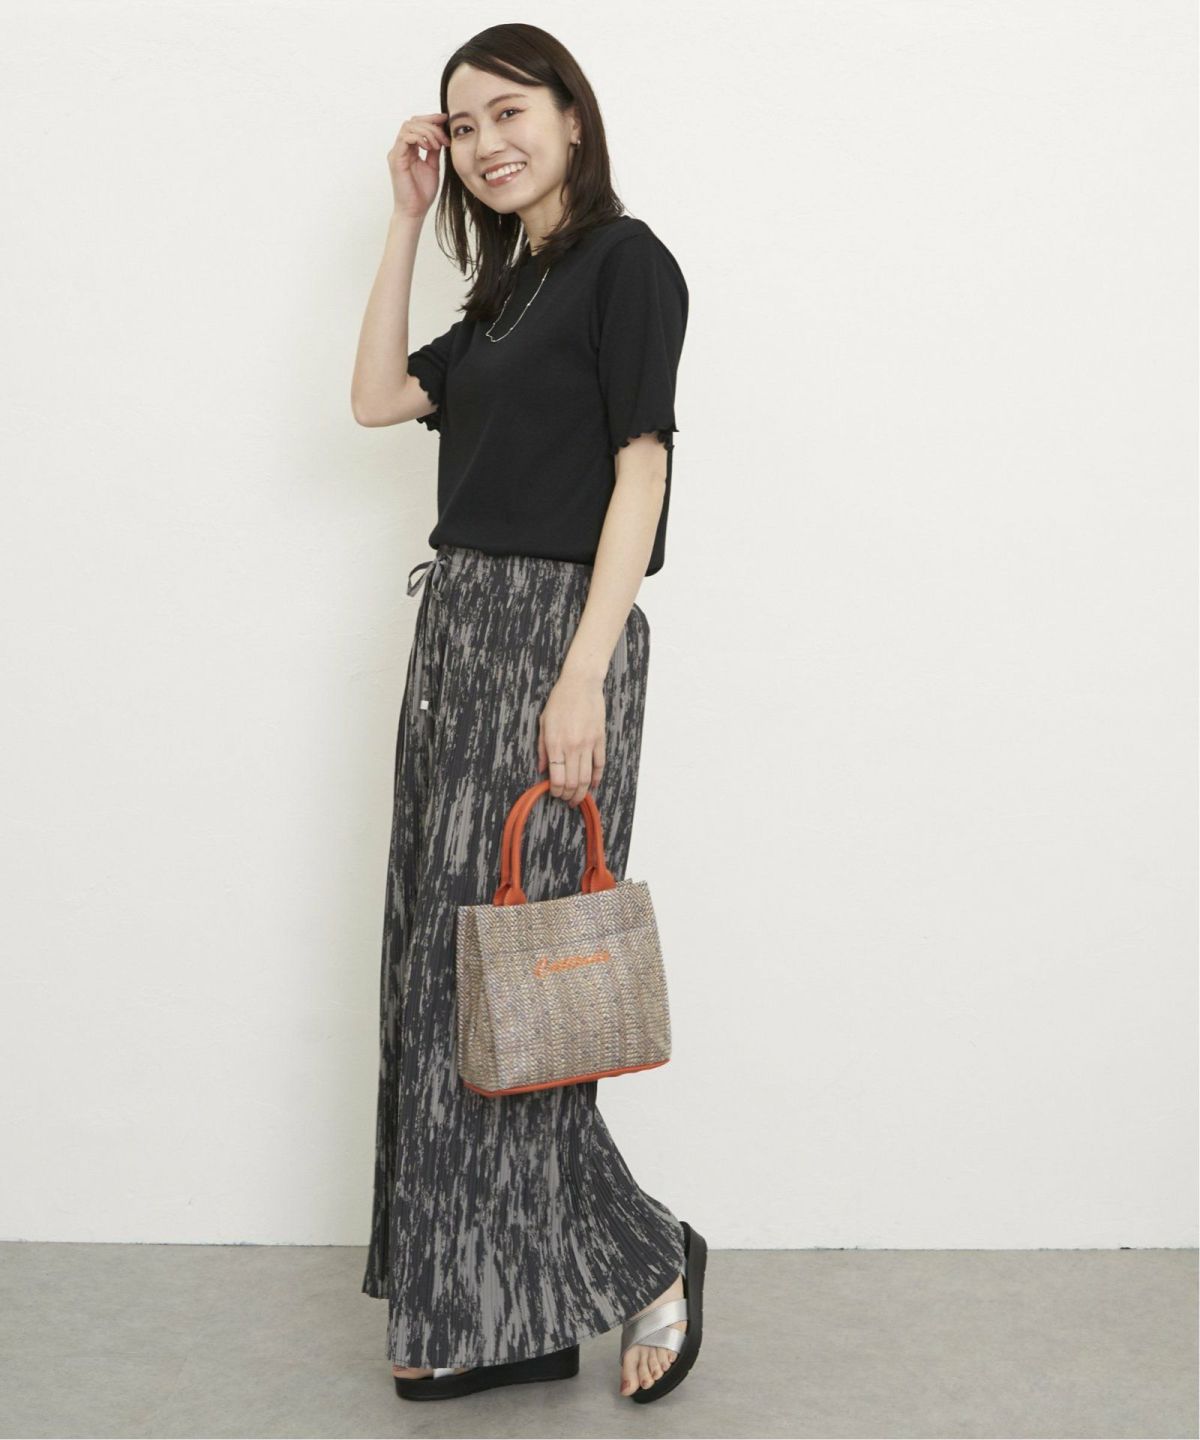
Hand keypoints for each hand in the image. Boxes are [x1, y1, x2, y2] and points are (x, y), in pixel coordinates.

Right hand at [387, 113, 448, 217]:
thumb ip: (435, 151)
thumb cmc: (422, 193)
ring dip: (426, 131)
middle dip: (431, 124)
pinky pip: (405, 138)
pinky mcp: (396, 159)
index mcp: (409, 149)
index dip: (431, 119)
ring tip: (438, 144)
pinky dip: (419, 138)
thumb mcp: (433, 166)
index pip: (417, 124)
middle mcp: (401, 148)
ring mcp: (397, 152)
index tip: (445, 120)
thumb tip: (441, 136)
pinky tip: (429, 148)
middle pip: (413, 121)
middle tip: (444, 137)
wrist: (415, 210)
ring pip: (408, 126)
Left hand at [537, 671, 605, 806]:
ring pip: (587, 777)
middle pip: (573, 782)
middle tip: (566, 800)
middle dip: (569, 796)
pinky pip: (600, 765)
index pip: (557, 778)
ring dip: (582, 792)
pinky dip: (597, 778)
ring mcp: (588, 744)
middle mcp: (572, 747)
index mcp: (555, 743)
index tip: (554, 794)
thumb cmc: (559, 701)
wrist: (581, 684)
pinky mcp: (600, 740)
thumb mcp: (544, 723)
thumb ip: (542, 748)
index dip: (556, 791)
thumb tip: (542, 769)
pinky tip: (593, 785)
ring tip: (578, 799)